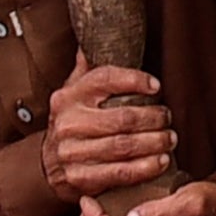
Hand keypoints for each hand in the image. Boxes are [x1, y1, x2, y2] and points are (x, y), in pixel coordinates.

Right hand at [47, 61, 181, 203]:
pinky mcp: (80, 178)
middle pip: (122, 117)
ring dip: (154, 143)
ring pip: (124, 146)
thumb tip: (95, 37)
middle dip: (153, 118)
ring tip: (169, 139)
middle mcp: (69, 122)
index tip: (156, 86)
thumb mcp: (74, 90)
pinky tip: (160, 162)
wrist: (46, 163)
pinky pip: (119, 173)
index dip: (135, 80)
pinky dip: (144, 168)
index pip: (105, 79)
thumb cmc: (72, 122)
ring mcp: (72, 152)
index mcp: (69, 96)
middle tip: (168, 118)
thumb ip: (88, 67)